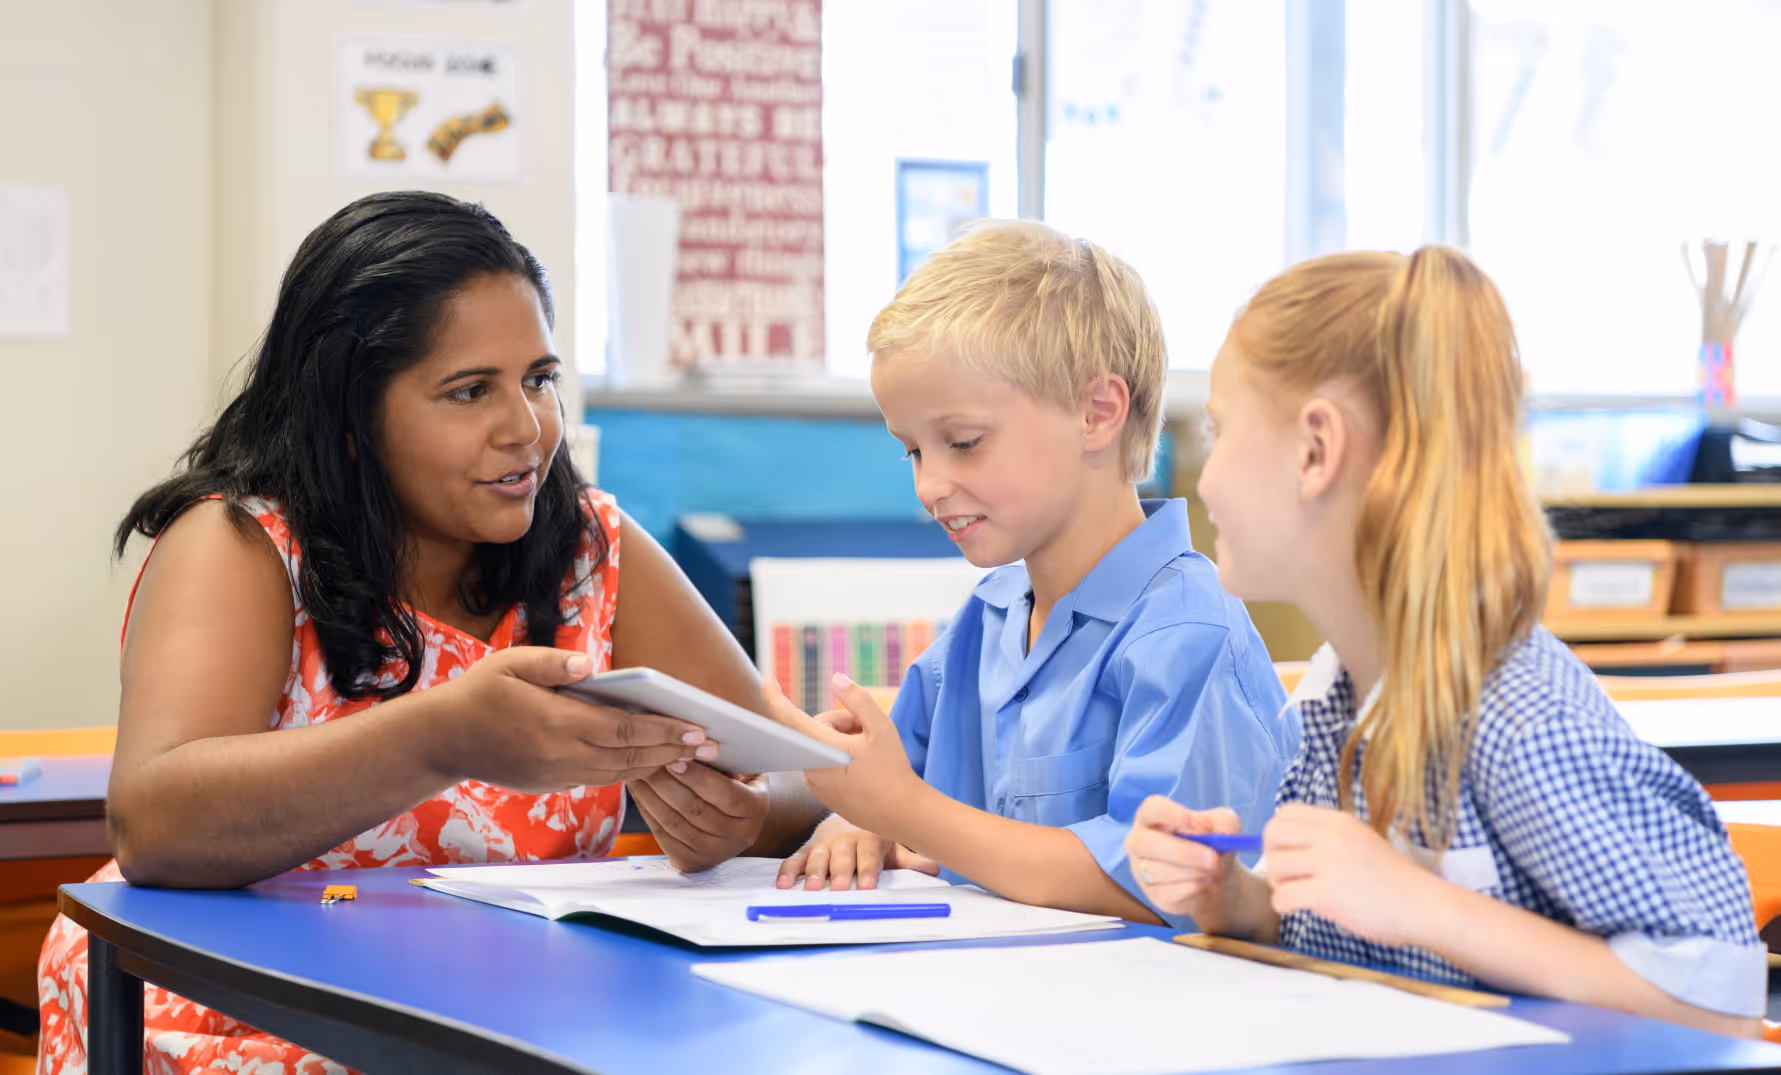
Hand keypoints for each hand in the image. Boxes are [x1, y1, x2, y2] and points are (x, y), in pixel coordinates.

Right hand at [440, 648, 714, 792]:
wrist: (442, 741)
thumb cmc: (479, 693)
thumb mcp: (510, 664)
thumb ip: (552, 663)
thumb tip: (588, 665)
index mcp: (556, 723)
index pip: (624, 730)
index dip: (665, 732)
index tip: (698, 729)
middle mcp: (562, 755)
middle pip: (631, 756)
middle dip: (675, 752)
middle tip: (714, 747)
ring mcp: (558, 773)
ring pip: (621, 772)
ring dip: (660, 765)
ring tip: (695, 757)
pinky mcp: (554, 782)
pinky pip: (603, 778)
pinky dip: (633, 772)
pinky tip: (654, 762)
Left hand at [627, 762, 768, 872]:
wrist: (738, 827)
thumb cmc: (739, 789)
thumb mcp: (745, 772)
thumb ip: (729, 761)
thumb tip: (697, 745)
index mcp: (754, 810)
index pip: (724, 792)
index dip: (697, 775)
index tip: (674, 757)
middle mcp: (736, 836)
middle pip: (693, 807)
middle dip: (665, 781)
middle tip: (648, 760)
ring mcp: (712, 852)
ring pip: (673, 821)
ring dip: (649, 794)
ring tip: (638, 772)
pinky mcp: (689, 862)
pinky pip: (660, 833)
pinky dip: (645, 810)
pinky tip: (638, 791)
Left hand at [760, 673, 924, 834]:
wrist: (902, 813)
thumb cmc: (893, 769)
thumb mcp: (881, 727)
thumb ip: (858, 700)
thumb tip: (836, 679)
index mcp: (822, 748)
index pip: (788, 717)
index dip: (775, 696)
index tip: (767, 679)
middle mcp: (812, 768)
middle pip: (817, 729)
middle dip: (840, 723)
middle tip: (866, 730)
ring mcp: (816, 785)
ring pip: (821, 748)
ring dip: (840, 742)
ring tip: (868, 752)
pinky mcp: (823, 796)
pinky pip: (824, 767)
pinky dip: (839, 760)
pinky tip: (863, 769)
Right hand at [774, 814, 939, 890]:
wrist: (846, 813)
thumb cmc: (873, 838)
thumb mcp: (893, 846)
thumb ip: (913, 860)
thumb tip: (937, 867)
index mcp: (868, 838)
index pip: (869, 854)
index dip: (869, 870)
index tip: (868, 885)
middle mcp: (845, 840)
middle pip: (842, 857)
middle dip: (840, 873)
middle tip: (838, 888)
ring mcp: (824, 844)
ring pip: (818, 858)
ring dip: (813, 872)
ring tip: (810, 887)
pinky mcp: (806, 849)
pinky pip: (795, 859)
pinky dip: (788, 871)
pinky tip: (783, 884)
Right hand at [1124, 796, 1248, 926]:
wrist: (1216, 875)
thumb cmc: (1212, 843)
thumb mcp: (1224, 825)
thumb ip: (1226, 823)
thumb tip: (1224, 836)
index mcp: (1152, 816)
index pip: (1151, 809)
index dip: (1172, 815)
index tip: (1197, 826)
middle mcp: (1139, 841)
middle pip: (1145, 842)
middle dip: (1182, 851)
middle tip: (1212, 858)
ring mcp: (1142, 870)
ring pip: (1158, 871)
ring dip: (1194, 872)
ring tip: (1212, 870)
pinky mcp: (1154, 895)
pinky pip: (1169, 893)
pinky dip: (1194, 888)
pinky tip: (1203, 883)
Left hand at [1263, 803, 1435, 947]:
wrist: (1423, 906)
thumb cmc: (1392, 880)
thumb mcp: (1361, 841)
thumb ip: (1327, 836)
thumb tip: (1286, 841)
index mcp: (1339, 821)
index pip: (1285, 812)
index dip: (1279, 835)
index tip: (1289, 853)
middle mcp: (1332, 836)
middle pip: (1272, 833)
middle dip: (1272, 857)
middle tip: (1287, 876)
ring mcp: (1330, 863)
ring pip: (1275, 867)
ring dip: (1279, 884)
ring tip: (1297, 893)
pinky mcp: (1328, 893)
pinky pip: (1282, 896)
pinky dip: (1283, 905)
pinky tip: (1297, 908)